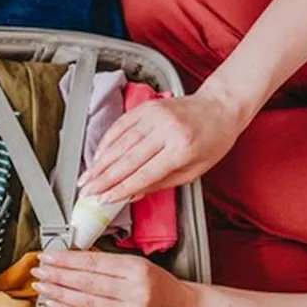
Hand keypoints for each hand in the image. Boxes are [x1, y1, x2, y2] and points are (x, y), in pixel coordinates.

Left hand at [31, 250, 200, 306]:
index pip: (94, 263)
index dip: (67, 260)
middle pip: (87, 282)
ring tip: (42, 287)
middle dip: (58, 276)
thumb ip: (107, 261)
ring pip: (86, 302)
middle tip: (39, 271)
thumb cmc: (159, 284)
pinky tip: (55, 304)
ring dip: (59, 294)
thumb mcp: (138, 263)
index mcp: (137, 269)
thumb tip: (73, 256)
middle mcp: (134, 292)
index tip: (49, 257)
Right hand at [77, 88, 247, 203]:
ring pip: (119, 143)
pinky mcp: (147, 107)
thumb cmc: (211, 141)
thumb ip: (161, 183)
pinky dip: (106, 142)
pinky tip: (97, 156)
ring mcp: (155, 116)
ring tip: (86, 178)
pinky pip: (120, 125)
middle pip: (127, 159)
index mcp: (182, 149)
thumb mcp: (193, 171)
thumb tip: (131, 193)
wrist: (220, 107)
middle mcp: (167, 130)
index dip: (120, 188)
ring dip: (99, 163)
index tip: (104, 199)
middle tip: (86, 191)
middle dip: (103, 178)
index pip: (144, 174)